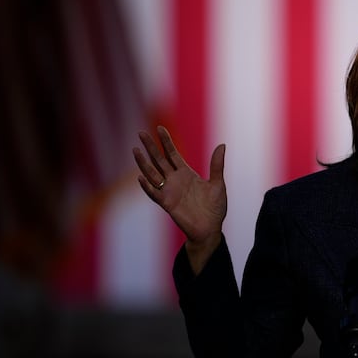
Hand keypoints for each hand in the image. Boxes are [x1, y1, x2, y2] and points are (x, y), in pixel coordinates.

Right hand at [133, 125, 227, 269]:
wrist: (210, 229)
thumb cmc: (214, 209)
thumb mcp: (218, 184)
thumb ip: (217, 165)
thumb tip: (222, 145)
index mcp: (186, 174)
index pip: (172, 154)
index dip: (166, 141)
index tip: (159, 128)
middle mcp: (175, 180)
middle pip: (159, 160)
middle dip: (151, 147)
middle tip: (141, 133)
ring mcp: (169, 191)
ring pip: (152, 174)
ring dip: (144, 163)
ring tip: (135, 150)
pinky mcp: (167, 204)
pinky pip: (154, 194)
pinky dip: (147, 186)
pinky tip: (140, 177)